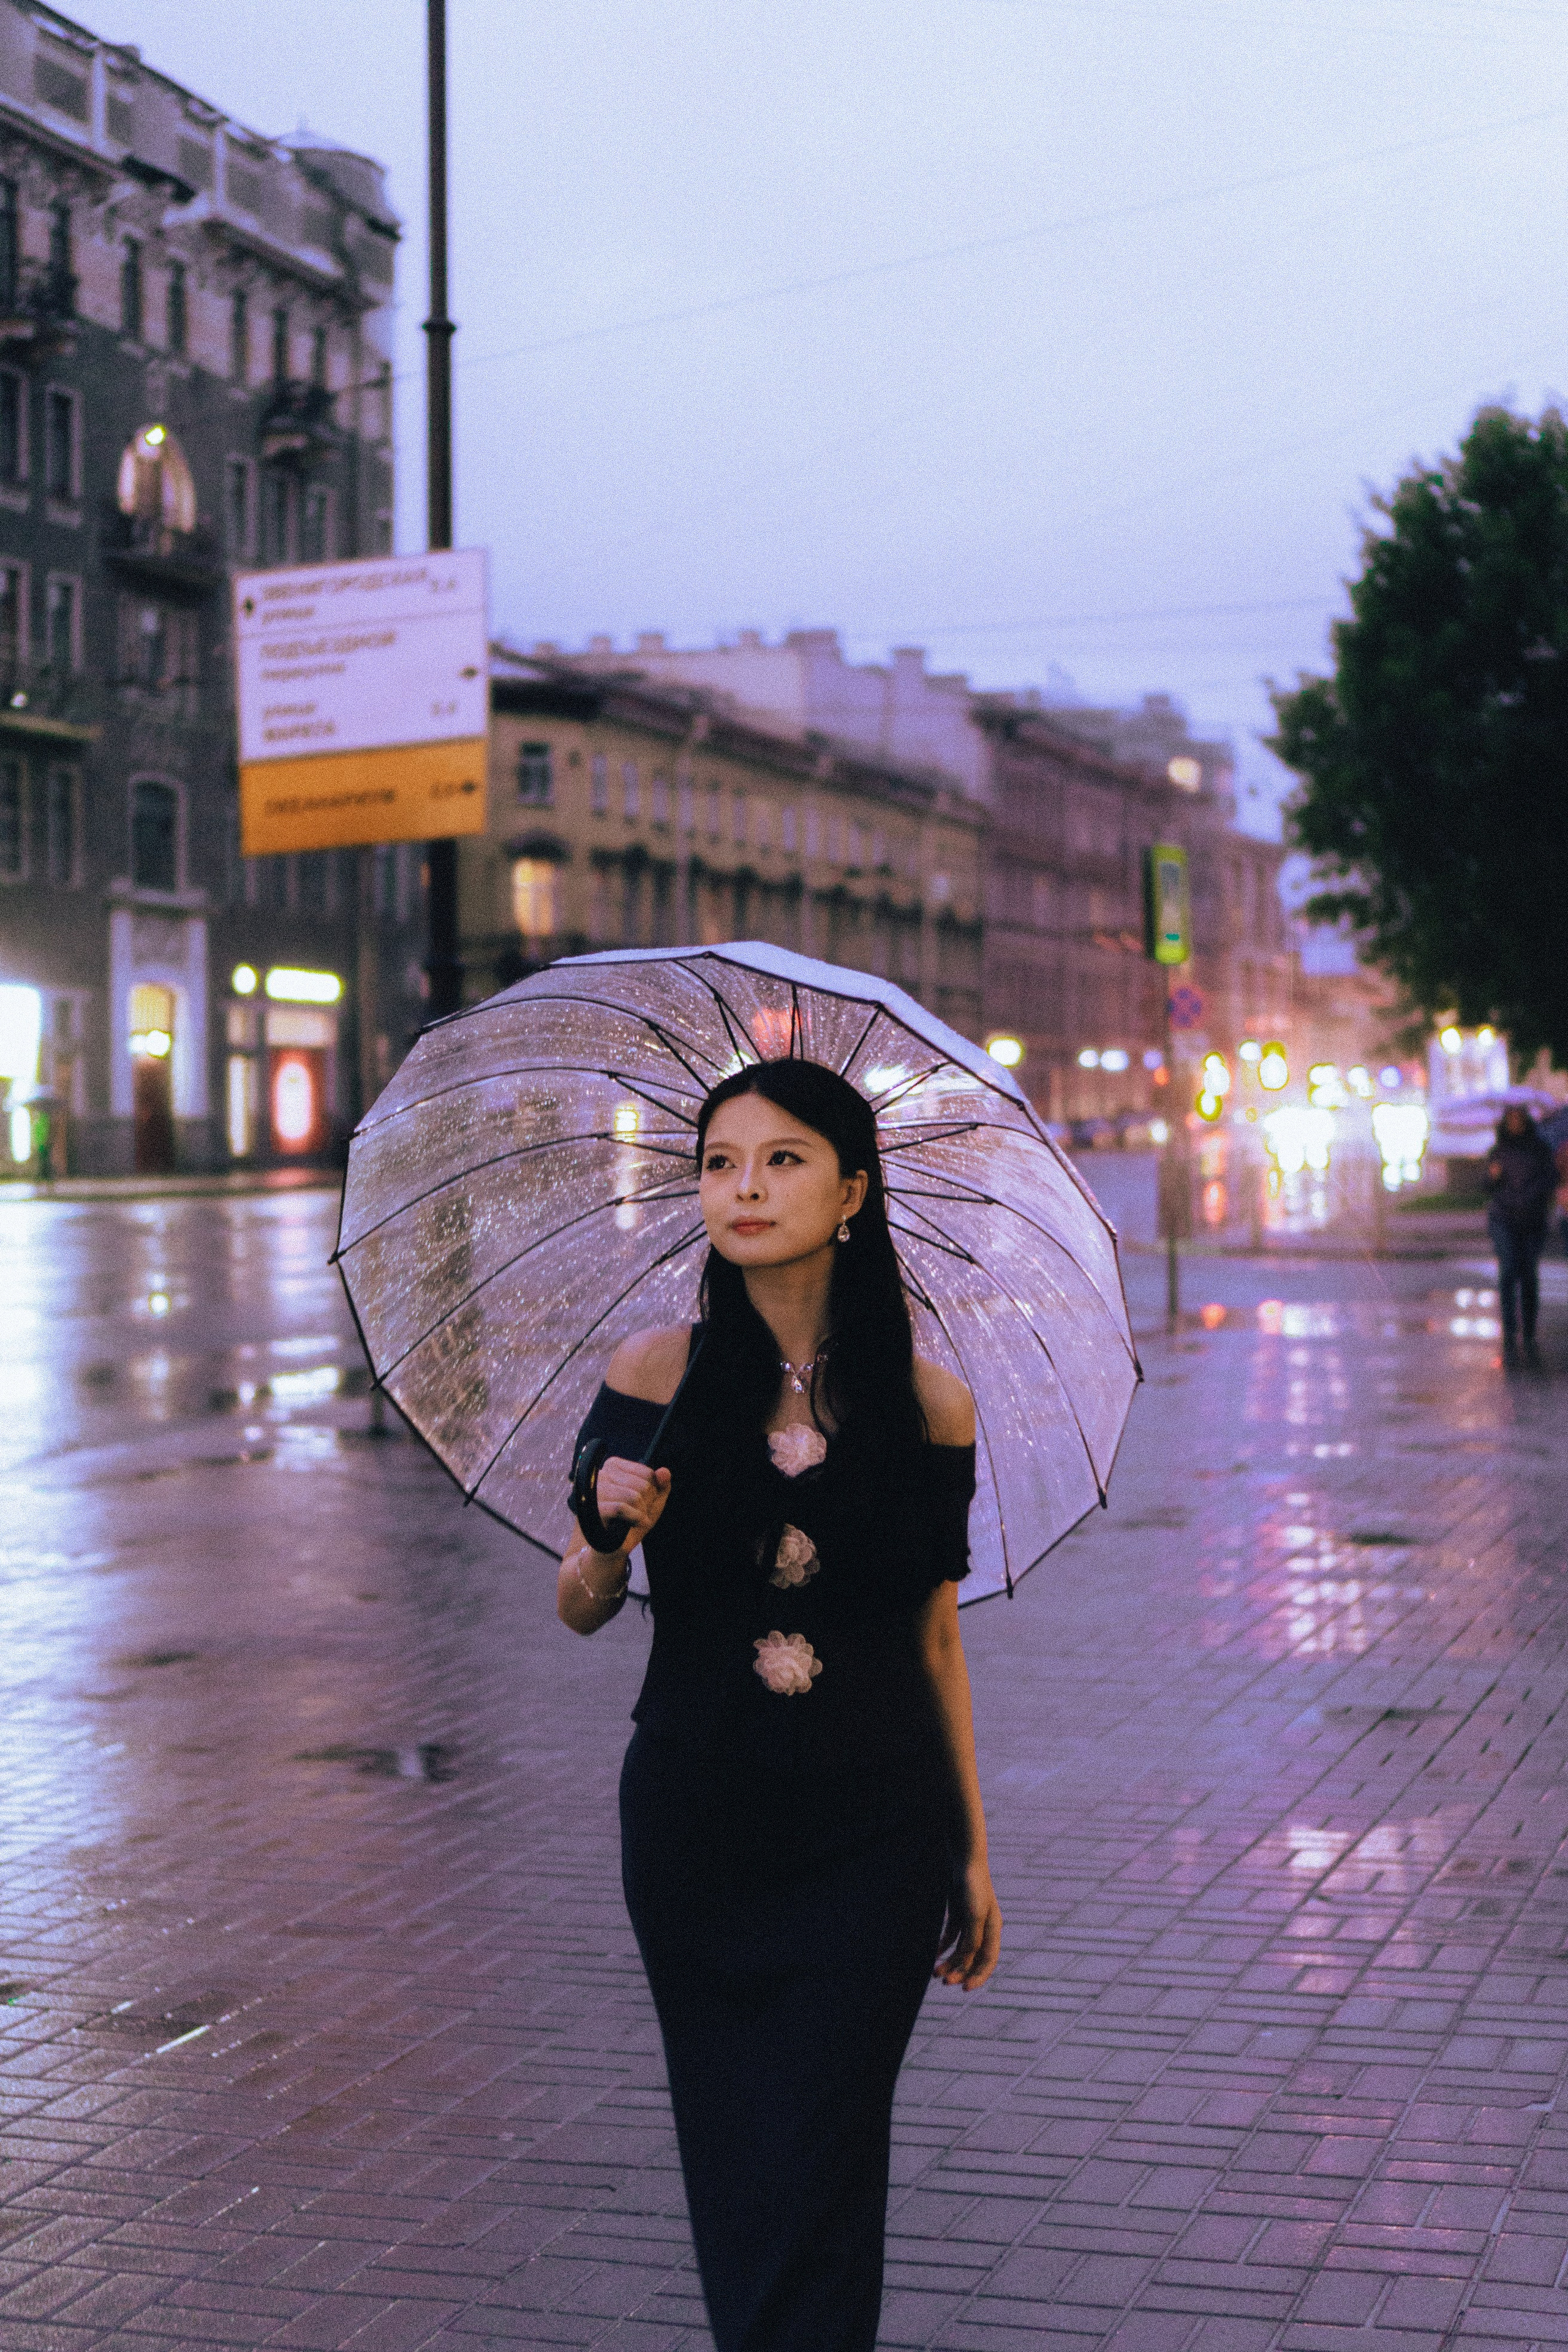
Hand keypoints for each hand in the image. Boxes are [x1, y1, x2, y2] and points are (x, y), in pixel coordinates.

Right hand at [589, 1456, 671, 1551]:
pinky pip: (621, 1508)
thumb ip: (661, 1485)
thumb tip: (664, 1471)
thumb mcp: (652, 1502)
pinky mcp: (592, 1507)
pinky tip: (631, 1524)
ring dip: (640, 1514)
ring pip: (634, 1496)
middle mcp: (602, 1474)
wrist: (610, 1547)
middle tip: (637, 1515)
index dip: (652, 1493)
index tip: (643, 1503)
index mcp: (614, 1466)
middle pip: (643, 1485)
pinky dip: (633, 1519)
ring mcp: (595, 1490)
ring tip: (633, 1521)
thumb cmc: (630, 1521)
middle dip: (646, 1505)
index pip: (648, 1474)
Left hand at [935, 1857, 1000, 1989]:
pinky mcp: (959, 1914)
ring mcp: (971, 1922)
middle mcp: (984, 1929)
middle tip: (944, 1983)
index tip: (964, 1989)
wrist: (965, 1861)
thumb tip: (968, 1959)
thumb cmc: (973, 1887)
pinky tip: (935, 1954)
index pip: (988, 1961)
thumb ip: (973, 1938)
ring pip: (961, 1949)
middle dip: (960, 1972)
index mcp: (993, 1930)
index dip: (978, 1977)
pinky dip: (944, 1946)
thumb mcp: (974, 1915)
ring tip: (935, 1972)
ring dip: (950, 1962)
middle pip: (973, 1958)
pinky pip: (952, 1937)